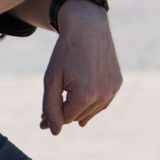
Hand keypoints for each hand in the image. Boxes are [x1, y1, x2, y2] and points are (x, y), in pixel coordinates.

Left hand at [40, 1, 120, 134]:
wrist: (88, 27)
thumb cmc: (66, 52)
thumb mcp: (51, 79)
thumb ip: (51, 107)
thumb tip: (54, 131)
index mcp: (85, 95)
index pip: (65, 118)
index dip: (52, 116)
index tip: (42, 115)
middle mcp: (102, 95)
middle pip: (78, 117)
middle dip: (64, 111)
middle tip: (54, 99)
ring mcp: (112, 90)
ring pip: (90, 112)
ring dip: (78, 107)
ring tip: (68, 91)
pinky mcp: (117, 83)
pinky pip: (102, 102)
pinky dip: (92, 101)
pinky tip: (83, 92)